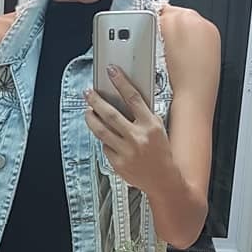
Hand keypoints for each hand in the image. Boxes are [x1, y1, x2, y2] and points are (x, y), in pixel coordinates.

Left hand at [85, 66, 172, 193]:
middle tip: (88, 92)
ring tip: (87, 110)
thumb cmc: (161, 152)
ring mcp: (126, 151)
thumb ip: (142, 115)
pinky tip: (103, 135)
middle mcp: (137, 137)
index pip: (132, 98)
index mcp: (150, 125)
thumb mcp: (158, 128)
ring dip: (91, 118)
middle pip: (110, 114)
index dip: (120, 82)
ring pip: (101, 130)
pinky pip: (105, 146)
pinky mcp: (117, 163)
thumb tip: (123, 99)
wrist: (163, 180)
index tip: (111, 71)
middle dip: (96, 100)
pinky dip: (103, 139)